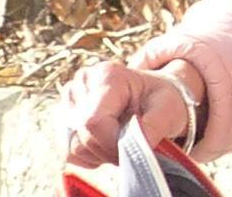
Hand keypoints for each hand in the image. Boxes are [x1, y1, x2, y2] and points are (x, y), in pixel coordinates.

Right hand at [62, 58, 196, 166]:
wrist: (152, 96)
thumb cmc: (160, 100)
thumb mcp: (168, 109)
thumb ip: (153, 127)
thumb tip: (129, 148)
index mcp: (107, 75)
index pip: (93, 122)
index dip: (111, 145)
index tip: (131, 149)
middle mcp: (82, 83)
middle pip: (82, 137)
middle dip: (107, 151)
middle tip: (129, 146)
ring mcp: (69, 100)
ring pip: (72, 147)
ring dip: (98, 154)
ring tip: (119, 141)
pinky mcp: (63, 118)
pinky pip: (68, 152)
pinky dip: (89, 156)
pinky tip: (106, 143)